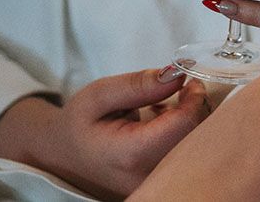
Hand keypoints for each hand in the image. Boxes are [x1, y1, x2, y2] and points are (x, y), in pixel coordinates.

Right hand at [0, 68, 209, 199]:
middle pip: (196, 139)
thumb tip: (177, 75)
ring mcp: (154, 184)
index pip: (185, 124)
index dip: (195, 98)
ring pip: (195, 148)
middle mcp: (147, 176)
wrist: (61, 157)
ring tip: (168, 106)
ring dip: (192, 120)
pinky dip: (185, 133)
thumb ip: (139, 84)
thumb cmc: (79, 123)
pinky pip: (186, 156)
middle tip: (184, 90)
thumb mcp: (100, 94)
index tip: (189, 81)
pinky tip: (165, 122)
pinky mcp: (160, 184)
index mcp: (132, 154)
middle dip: (198, 108)